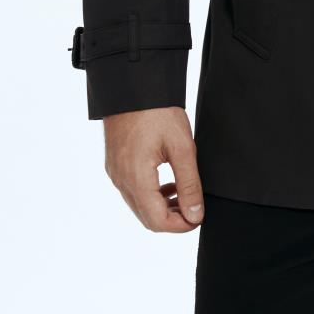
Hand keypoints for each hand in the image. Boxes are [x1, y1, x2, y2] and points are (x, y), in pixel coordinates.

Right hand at [101, 107, 205, 231]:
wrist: (133, 86)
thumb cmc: (157, 112)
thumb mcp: (182, 148)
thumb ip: (189, 184)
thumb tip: (195, 215)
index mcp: (136, 178)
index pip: (157, 221)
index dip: (181, 226)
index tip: (199, 217)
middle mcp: (120, 180)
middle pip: (146, 218)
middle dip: (172, 219)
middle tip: (194, 207)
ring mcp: (115, 172)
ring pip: (139, 206)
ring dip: (161, 207)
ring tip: (183, 193)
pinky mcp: (114, 164)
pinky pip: (132, 191)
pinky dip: (150, 195)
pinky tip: (167, 183)